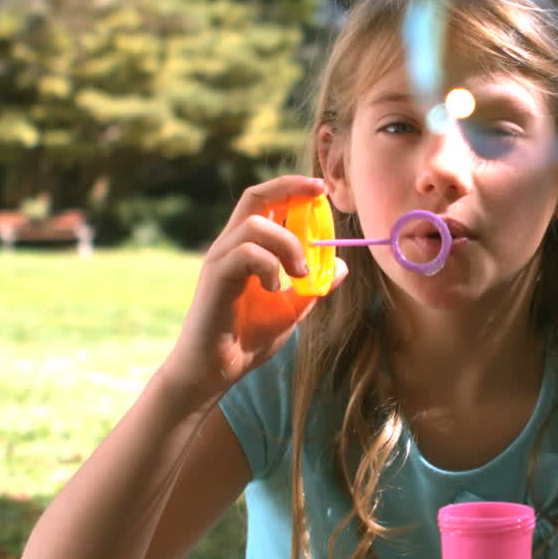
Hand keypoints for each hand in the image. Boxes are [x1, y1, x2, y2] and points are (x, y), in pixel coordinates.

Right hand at [162, 175, 347, 407]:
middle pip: (255, 197)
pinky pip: (245, 253)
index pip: (267, 203)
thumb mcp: (292, 309)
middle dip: (289, 188)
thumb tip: (342, 266)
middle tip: (319, 194)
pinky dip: (269, 266)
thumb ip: (313, 286)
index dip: (292, 190)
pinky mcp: (215, 277)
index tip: (321, 190)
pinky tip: (275, 290)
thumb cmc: (247, 339)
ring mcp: (220, 259)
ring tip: (300, 272)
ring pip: (255, 224)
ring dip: (288, 243)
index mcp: (246, 248)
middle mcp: (230, 246)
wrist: (216, 370)